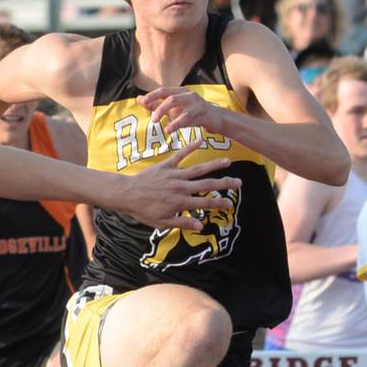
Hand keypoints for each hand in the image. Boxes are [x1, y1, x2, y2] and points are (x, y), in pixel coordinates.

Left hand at [116, 147, 234, 228]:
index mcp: (181, 202)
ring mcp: (174, 175)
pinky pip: (180, 155)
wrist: (127, 195)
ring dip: (214, 165)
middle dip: (224, 184)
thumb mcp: (162, 222)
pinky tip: (201, 140)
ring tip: (228, 161)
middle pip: (207, 184)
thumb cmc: (144, 211)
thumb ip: (183, 223)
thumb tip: (201, 226)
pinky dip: (190, 147)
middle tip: (239, 182)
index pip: (205, 203)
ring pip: (198, 168)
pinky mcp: (166, 166)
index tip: (231, 204)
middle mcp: (181, 187)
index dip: (220, 204)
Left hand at [137, 86, 232, 139]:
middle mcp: (187, 94)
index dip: (152, 95)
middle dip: (158, 106)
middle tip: (151, 119)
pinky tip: (169, 129)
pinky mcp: (201, 112)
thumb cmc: (194, 114)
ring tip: (156, 122)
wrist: (216, 119)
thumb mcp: (174, 110)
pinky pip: (187, 117)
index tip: (141, 101)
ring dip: (164, 112)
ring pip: (177, 103)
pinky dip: (176, 123)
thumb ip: (157, 105)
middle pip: (169, 96)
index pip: (163, 91)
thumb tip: (139, 99)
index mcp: (180, 92)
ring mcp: (195, 102)